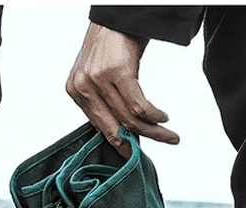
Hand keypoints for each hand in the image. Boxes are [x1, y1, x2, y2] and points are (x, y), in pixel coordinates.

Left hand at [67, 22, 179, 157]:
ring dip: (154, 131)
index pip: (100, 127)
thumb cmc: (112, 43)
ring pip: (129, 119)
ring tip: (170, 135)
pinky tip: (163, 117)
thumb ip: (106, 102)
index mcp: (75, 90)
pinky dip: (154, 115)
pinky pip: (139, 105)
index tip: (135, 155)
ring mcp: (97, 79)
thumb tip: (125, 132)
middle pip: (115, 126)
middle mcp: (82, 87)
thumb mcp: (100, 75)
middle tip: (159, 147)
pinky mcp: (117, 72)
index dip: (120, 144)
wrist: (118, 13)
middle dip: (140, 143)